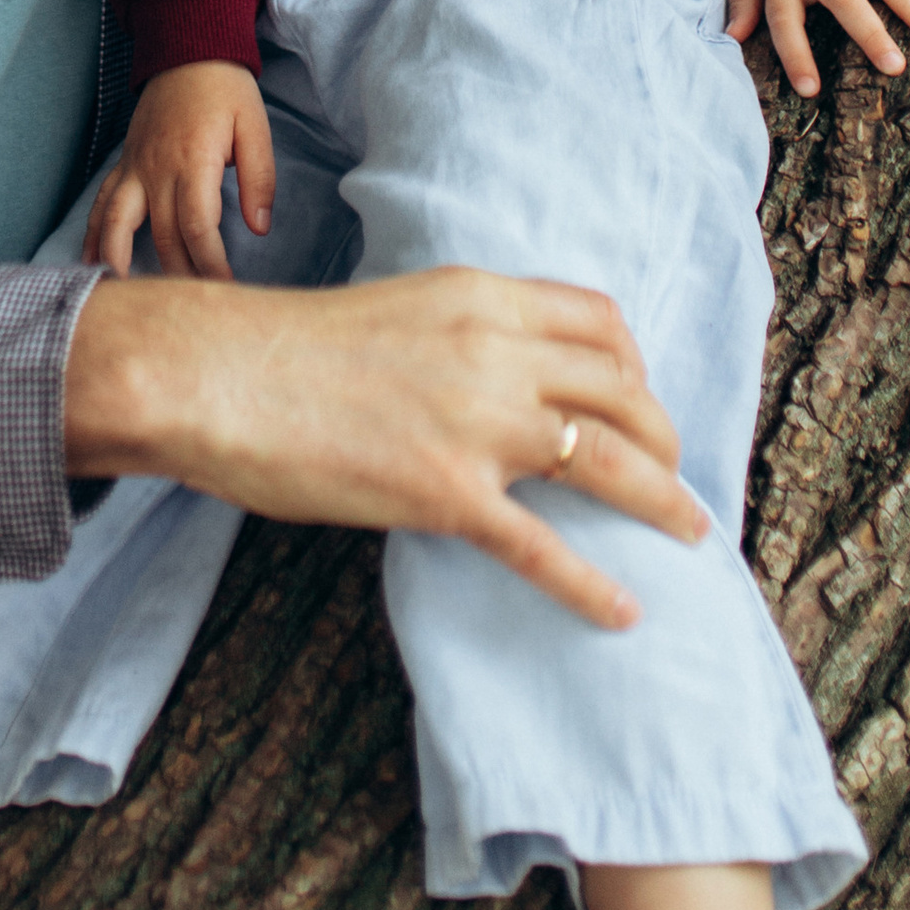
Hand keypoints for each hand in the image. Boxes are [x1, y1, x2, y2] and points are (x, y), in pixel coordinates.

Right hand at [61, 264, 704, 629]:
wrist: (219, 375)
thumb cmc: (286, 348)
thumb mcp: (396, 309)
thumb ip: (458, 333)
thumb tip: (493, 374)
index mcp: (480, 297)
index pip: (598, 318)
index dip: (635, 361)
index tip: (639, 393)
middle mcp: (495, 351)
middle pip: (621, 389)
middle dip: (661, 433)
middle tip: (673, 470)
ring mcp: (477, 424)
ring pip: (607, 461)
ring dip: (663, 499)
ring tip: (691, 530)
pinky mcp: (448, 493)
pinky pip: (543, 549)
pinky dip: (592, 587)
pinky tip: (624, 612)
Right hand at [84, 64, 274, 280]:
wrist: (187, 48)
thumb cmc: (226, 88)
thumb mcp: (255, 126)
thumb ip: (260, 178)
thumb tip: (259, 227)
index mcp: (193, 161)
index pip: (197, 227)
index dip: (210, 264)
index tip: (226, 289)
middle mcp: (157, 169)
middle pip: (162, 236)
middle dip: (179, 275)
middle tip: (193, 308)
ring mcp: (135, 166)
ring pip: (118, 221)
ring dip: (118, 259)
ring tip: (120, 294)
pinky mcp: (125, 162)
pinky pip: (103, 201)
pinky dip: (94, 231)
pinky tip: (89, 258)